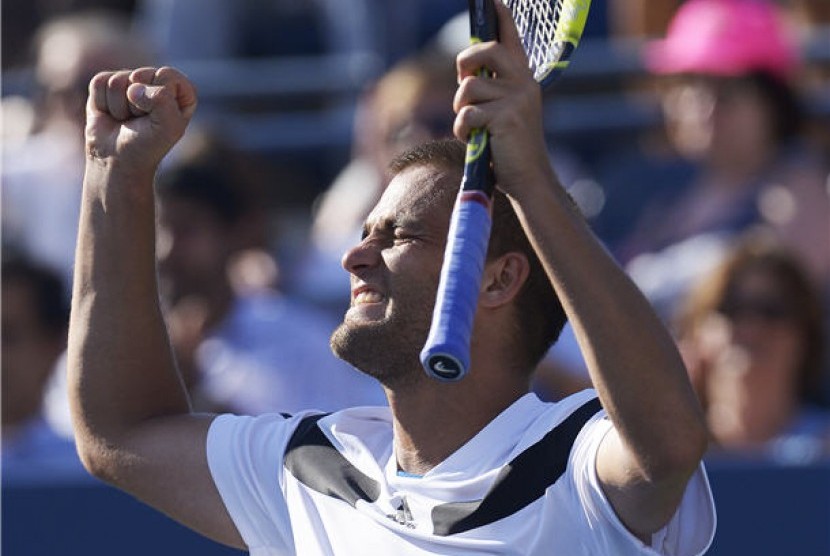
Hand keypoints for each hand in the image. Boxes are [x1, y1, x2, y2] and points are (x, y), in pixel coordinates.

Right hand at [85, 66, 196, 177]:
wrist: (118, 160)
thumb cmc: (148, 145)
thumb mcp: (168, 127)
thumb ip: (162, 100)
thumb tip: (134, 88)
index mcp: (180, 90)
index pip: (167, 74)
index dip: (159, 96)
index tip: (157, 117)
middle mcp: (155, 82)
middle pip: (141, 74)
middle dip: (137, 103)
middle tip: (139, 120)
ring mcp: (130, 81)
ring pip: (118, 81)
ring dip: (119, 107)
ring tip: (125, 120)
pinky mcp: (106, 84)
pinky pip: (100, 83)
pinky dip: (103, 103)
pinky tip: (111, 115)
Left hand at [453, 1, 552, 196]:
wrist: (529, 179)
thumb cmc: (510, 148)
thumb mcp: (503, 112)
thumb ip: (490, 91)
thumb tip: (466, 73)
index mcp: (523, 79)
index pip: (511, 39)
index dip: (500, 17)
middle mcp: (523, 83)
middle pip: (484, 52)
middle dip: (464, 64)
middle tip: (463, 83)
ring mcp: (516, 99)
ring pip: (467, 88)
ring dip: (460, 109)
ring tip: (473, 127)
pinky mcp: (505, 117)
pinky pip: (466, 114)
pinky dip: (462, 129)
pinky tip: (474, 139)